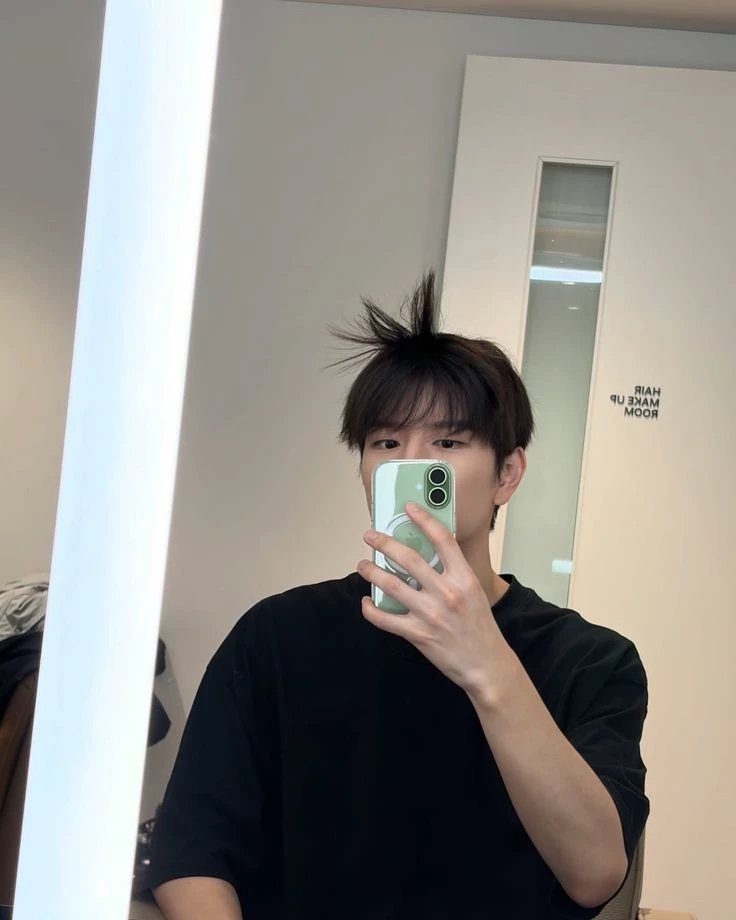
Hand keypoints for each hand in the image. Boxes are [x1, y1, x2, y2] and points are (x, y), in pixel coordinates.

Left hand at [357, 503, 518, 697]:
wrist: (486, 664)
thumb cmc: (480, 627)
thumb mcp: (474, 591)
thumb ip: (453, 573)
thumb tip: (428, 554)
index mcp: (464, 578)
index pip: (443, 539)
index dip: (424, 519)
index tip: (409, 508)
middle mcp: (446, 592)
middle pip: (408, 558)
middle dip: (384, 543)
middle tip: (370, 536)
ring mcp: (430, 613)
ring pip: (391, 585)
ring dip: (371, 572)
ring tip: (362, 566)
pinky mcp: (417, 634)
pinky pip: (385, 619)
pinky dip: (371, 610)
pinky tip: (366, 603)